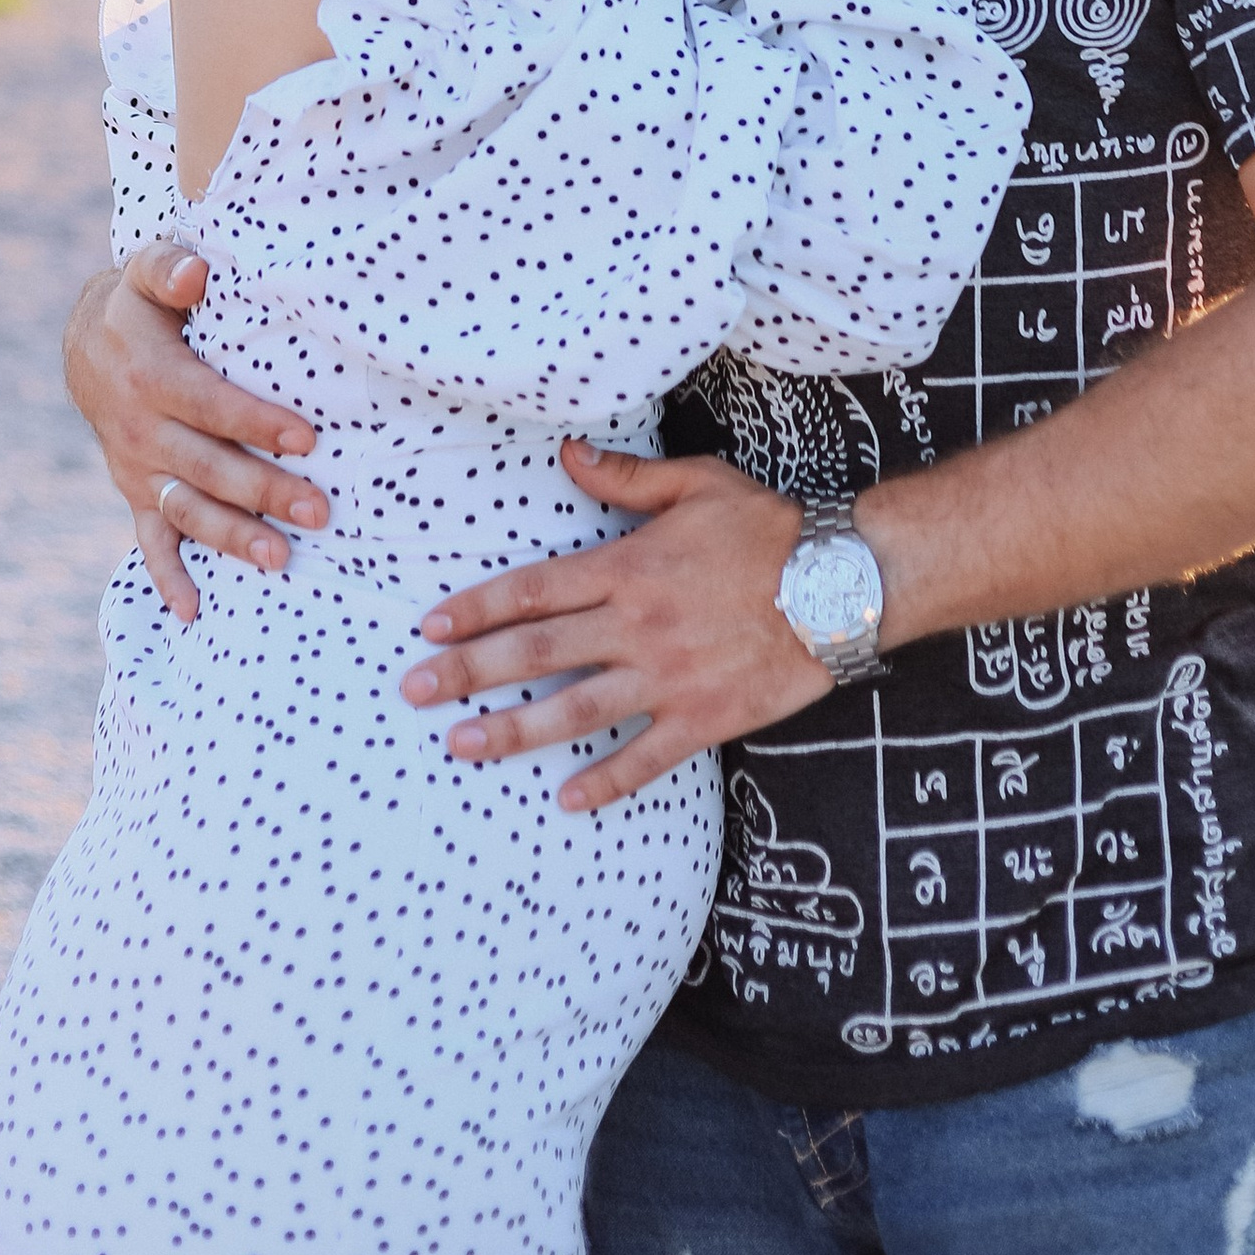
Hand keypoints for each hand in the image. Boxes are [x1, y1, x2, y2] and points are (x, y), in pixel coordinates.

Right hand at [63, 243, 329, 619]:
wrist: (87, 344)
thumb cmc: (140, 303)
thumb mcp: (148, 269)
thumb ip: (169, 265)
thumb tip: (195, 273)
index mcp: (151, 376)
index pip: (211, 406)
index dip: (257, 423)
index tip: (307, 440)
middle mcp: (140, 429)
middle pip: (208, 467)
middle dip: (264, 492)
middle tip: (320, 510)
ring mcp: (136, 467)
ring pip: (186, 510)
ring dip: (232, 538)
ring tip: (279, 559)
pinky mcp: (134, 491)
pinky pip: (149, 539)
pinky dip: (167, 576)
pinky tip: (193, 611)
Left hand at [399, 444, 825, 810]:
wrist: (841, 582)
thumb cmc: (768, 528)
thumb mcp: (696, 484)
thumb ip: (624, 478)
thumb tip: (566, 454)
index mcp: (627, 567)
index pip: (532, 590)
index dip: (476, 608)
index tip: (431, 628)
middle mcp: (636, 626)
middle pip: (535, 653)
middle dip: (467, 672)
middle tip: (414, 690)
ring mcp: (667, 678)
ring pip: (574, 710)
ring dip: (513, 731)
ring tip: (462, 746)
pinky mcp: (702, 718)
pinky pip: (644, 757)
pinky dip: (605, 781)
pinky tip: (567, 799)